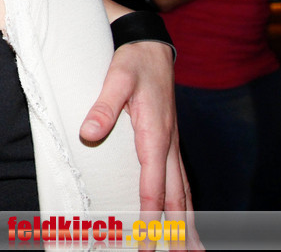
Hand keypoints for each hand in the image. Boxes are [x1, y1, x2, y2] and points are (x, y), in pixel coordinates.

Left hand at [80, 41, 194, 231]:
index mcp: (155, 134)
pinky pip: (180, 181)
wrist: (150, 47)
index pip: (154, 185)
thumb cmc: (132, 63)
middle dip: (177, 230)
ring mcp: (172, 145)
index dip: (151, 216)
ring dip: (187, 222)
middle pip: (176, 197)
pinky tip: (184, 219)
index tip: (147, 240)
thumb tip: (89, 132)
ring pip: (183, 192)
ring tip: (191, 250)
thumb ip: (103, 105)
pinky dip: (184, 204)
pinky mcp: (169, 143)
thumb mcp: (115, 78)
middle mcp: (168, 144)